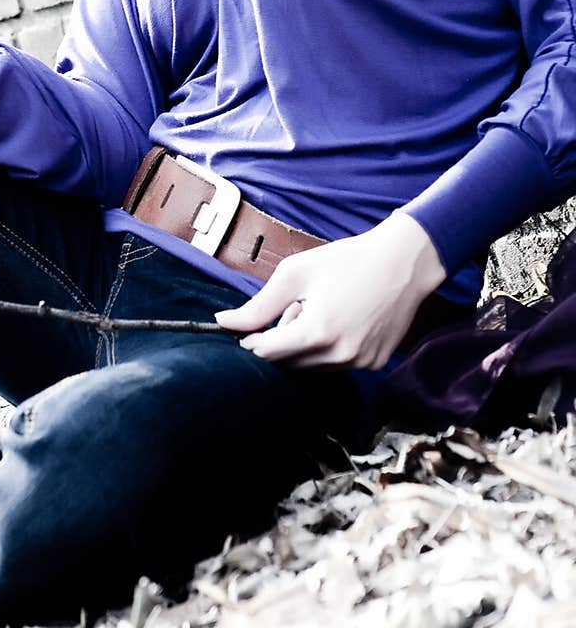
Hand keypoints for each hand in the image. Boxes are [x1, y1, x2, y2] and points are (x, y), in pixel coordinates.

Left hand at [214, 211, 445, 368]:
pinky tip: (341, 319)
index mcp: (317, 333)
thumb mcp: (296, 274)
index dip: (253, 339)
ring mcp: (361, 363)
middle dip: (282, 339)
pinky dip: (329, 348)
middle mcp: (341, 356)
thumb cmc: (348, 260)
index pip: (267, 353)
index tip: (251, 326)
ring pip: (312, 367)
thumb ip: (258, 305)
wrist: (404, 261)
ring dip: (305, 345)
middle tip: (297, 306)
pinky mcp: (374, 363)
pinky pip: (337, 365)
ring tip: (321, 309)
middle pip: (288, 363)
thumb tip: (223, 322)